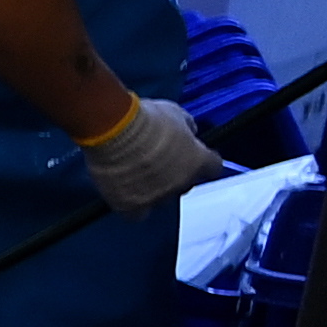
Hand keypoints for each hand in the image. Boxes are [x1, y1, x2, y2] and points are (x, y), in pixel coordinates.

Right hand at [82, 93, 226, 212]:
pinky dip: (132, 205)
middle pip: (185, 184)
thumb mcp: (174, 113)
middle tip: (160, 161)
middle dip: (176, 175)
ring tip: (136, 175)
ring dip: (153, 189)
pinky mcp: (130, 206)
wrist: (113, 131)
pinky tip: (124, 194)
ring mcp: (156, 197)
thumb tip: (188, 131)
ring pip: (161, 199)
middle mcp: (181, 183)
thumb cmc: (144, 117)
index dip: (203, 160)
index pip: (213, 167)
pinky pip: (136, 213)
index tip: (193, 154)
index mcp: (198, 160)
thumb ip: (185, 126)